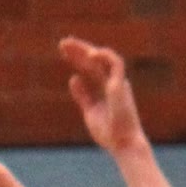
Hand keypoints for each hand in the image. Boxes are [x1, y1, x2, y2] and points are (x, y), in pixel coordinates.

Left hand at [58, 37, 146, 156]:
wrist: (123, 144)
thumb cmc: (110, 133)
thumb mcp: (91, 111)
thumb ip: (83, 96)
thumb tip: (74, 78)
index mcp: (104, 89)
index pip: (90, 68)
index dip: (78, 58)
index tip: (64, 52)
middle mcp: (112, 82)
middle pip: (94, 61)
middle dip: (79, 50)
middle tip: (62, 43)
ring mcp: (117, 82)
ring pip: (102, 58)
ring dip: (86, 50)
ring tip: (70, 46)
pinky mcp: (122, 85)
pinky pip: (115, 63)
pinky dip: (103, 56)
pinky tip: (89, 55)